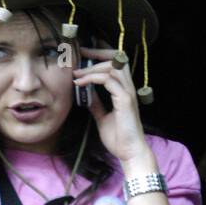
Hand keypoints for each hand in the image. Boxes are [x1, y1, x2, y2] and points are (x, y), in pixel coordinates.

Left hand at [72, 47, 147, 163]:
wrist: (129, 152)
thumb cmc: (119, 138)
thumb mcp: (103, 117)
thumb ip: (97, 104)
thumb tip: (87, 94)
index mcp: (124, 90)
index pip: (117, 63)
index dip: (102, 54)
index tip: (84, 54)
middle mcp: (128, 87)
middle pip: (117, 58)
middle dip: (98, 52)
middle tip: (80, 53)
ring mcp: (128, 92)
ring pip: (112, 67)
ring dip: (91, 67)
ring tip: (76, 74)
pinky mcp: (124, 99)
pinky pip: (108, 80)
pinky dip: (92, 78)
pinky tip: (80, 84)